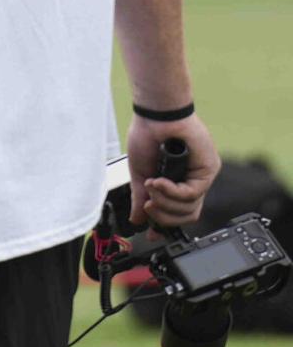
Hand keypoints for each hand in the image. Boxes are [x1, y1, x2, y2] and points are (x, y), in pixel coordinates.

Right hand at [127, 112, 220, 231]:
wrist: (155, 113)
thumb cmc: (147, 134)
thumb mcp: (140, 172)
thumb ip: (141, 197)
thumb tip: (137, 219)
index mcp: (176, 181)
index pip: (177, 212)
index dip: (164, 225)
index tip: (151, 232)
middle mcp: (191, 180)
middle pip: (185, 216)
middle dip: (163, 216)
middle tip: (148, 206)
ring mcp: (201, 176)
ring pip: (189, 209)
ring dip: (165, 202)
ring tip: (151, 186)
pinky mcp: (208, 170)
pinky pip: (191, 194)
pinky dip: (171, 192)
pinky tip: (158, 181)